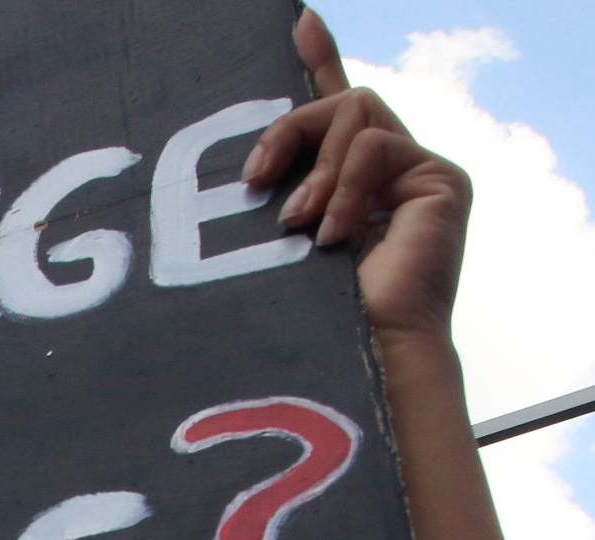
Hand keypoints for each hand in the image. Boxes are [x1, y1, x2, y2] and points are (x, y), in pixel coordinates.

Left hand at [246, 10, 470, 349]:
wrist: (363, 355)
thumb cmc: (313, 316)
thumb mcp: (280, 241)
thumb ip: (280, 194)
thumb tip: (250, 171)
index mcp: (347, 183)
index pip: (336, 108)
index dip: (319, 62)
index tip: (295, 22)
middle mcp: (388, 170)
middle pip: (340, 102)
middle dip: (289, 130)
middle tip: (256, 180)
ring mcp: (417, 171)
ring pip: (356, 114)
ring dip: (316, 171)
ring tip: (300, 227)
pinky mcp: (440, 179)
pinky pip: (375, 145)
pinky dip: (344, 186)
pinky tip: (336, 235)